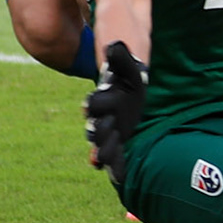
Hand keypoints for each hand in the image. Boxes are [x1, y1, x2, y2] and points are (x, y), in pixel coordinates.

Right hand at [83, 41, 147, 185]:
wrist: (131, 85)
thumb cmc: (127, 73)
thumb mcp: (125, 62)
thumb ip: (119, 57)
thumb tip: (114, 46)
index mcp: (102, 99)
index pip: (94, 105)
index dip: (94, 105)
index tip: (91, 105)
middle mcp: (102, 118)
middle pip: (96, 129)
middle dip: (99, 133)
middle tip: (104, 133)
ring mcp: (110, 130)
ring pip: (102, 145)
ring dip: (103, 152)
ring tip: (101, 160)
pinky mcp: (120, 139)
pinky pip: (115, 155)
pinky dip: (115, 166)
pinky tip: (119, 176)